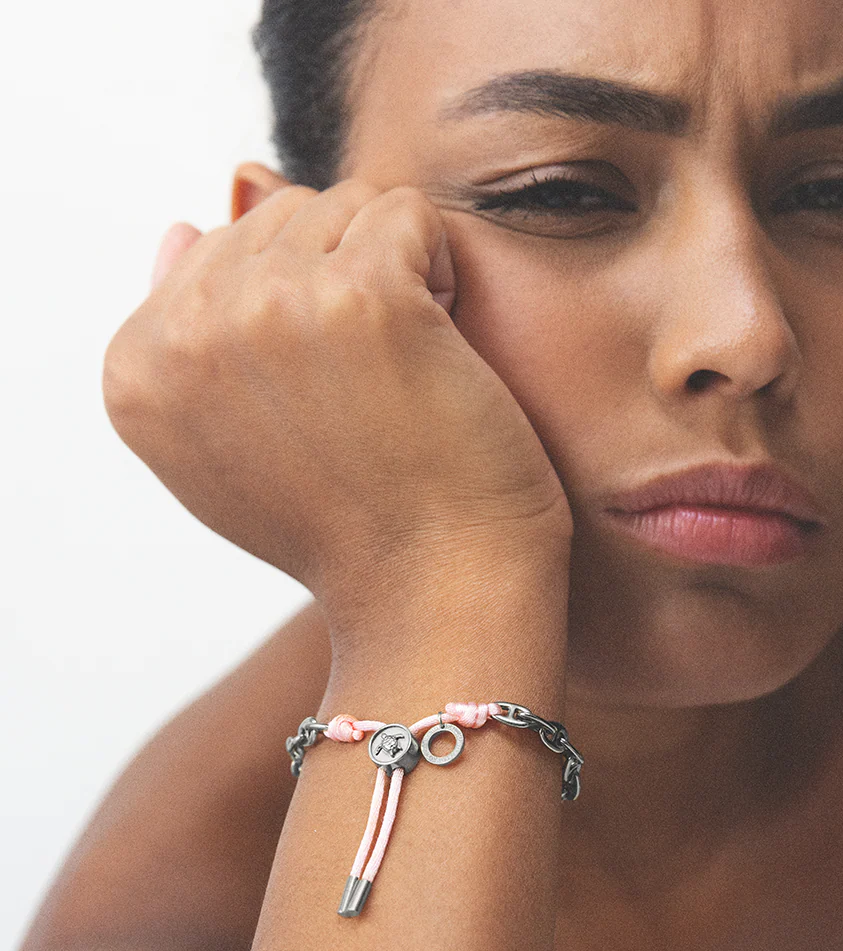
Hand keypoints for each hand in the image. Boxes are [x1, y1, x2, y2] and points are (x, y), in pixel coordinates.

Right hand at [103, 181, 571, 622]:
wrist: (432, 590)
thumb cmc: (353, 526)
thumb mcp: (230, 448)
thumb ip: (191, 339)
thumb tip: (182, 226)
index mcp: (137, 370)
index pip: (219, 252)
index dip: (296, 305)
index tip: (327, 391)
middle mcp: (185, 334)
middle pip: (281, 218)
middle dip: (343, 277)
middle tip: (375, 380)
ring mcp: (267, 309)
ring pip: (344, 208)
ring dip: (395, 273)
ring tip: (407, 367)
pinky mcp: (358, 297)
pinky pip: (407, 212)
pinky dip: (442, 269)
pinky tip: (444, 350)